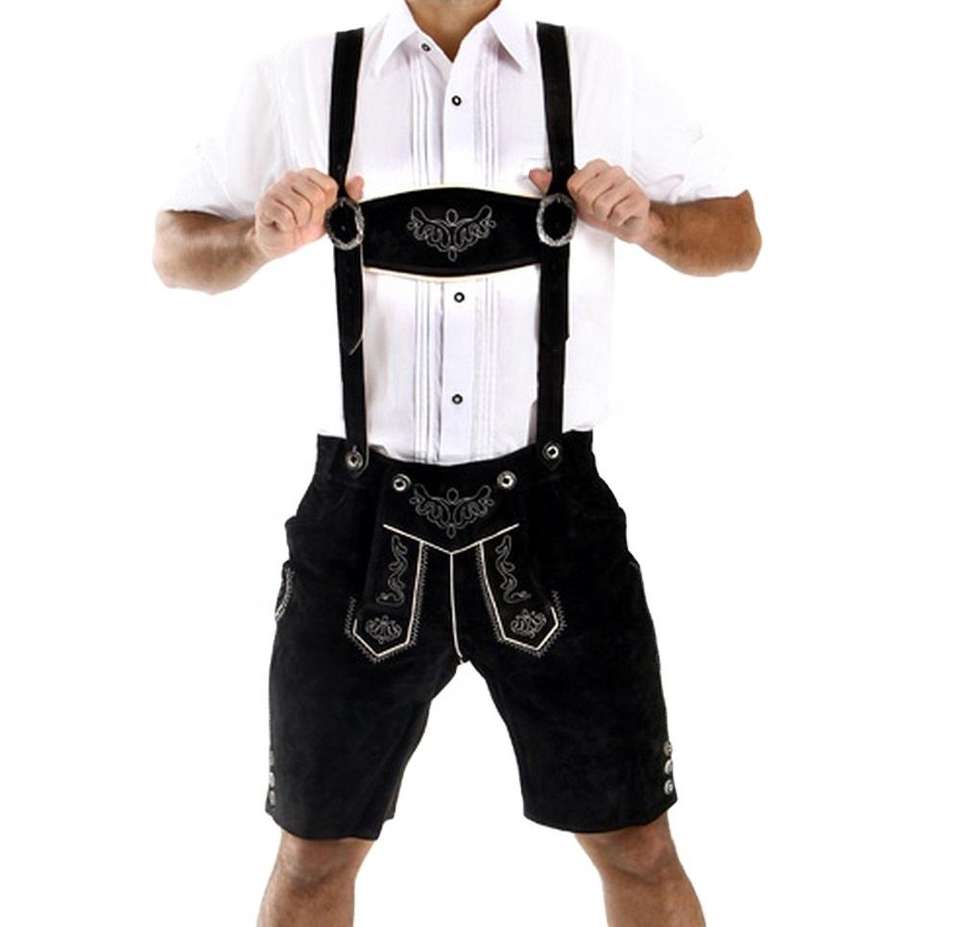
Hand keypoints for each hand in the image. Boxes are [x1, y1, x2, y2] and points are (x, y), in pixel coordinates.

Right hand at [251, 170, 364, 260]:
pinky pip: (286, 217)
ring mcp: (276, 189)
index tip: (319, 211)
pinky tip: (282, 224)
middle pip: (317, 196)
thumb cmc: (299, 226)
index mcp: (308, 176)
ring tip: (293, 222)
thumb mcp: (328, 214)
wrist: (277, 241)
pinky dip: (287, 227)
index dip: (327, 205)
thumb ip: (346, 199)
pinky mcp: (265, 203)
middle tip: (304, 220)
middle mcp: (291, 178)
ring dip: (300, 222)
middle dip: (314, 216)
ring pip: (302, 207)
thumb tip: (358, 182)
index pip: (329, 185)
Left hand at [529, 160, 652, 244]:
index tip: (587, 200)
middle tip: (600, 208)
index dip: (578, 199)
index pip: (574, 184)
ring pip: (602, 205)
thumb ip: (553, 185)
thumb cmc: (604, 209)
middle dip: (591, 209)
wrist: (628, 223)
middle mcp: (613, 171)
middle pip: (588, 195)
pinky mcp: (638, 198)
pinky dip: (616, 221)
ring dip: (604, 216)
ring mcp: (628, 183)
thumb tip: (535, 174)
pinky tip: (620, 216)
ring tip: (610, 213)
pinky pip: (617, 214)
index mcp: (597, 167)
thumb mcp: (575, 198)